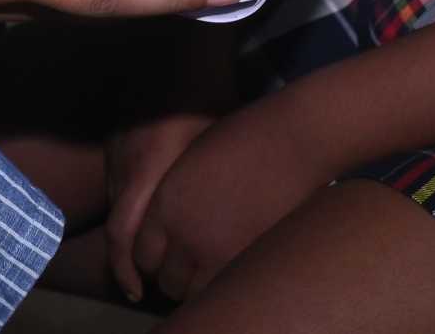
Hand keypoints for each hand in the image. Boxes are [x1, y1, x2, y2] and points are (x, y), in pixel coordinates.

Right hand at [103, 109, 215, 301]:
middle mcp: (125, 165)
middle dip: (123, 265)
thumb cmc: (209, 94)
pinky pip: (117, 182)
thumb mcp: (217, 144)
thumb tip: (225, 233)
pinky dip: (129, 205)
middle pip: (115, 228)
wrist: (180, 47)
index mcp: (149, 168)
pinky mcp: (113, 140)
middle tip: (138, 287)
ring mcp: (115, 152)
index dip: (130, 269)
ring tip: (149, 254)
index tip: (142, 290)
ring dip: (128, 233)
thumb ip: (210, 188)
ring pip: (116, 205)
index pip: (126, 233)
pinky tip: (148, 210)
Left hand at [130, 96, 331, 301]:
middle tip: (195, 266)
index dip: (156, 259)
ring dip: (201, 287)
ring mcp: (218, 251)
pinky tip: (237, 267)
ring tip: (215, 269)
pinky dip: (227, 286)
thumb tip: (173, 229)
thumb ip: (176, 200)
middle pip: (168, 280)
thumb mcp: (193, 160)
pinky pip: (227, 289)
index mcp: (167, 203)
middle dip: (178, 277)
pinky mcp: (248, 260)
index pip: (143, 254)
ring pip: (195, 294)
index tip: (170, 256)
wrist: (291, 141)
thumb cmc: (246, 140)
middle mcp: (185, 233)